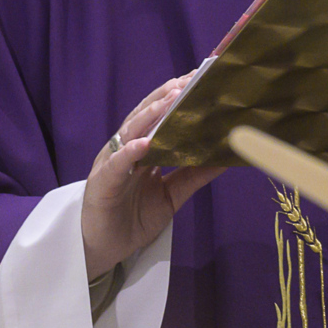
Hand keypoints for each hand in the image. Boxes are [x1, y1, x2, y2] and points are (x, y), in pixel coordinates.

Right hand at [83, 76, 226, 279]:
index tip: (199, 79)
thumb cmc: (133, 218)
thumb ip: (193, 175)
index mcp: (141, 149)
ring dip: (151, 113)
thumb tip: (225, 157)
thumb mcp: (171, 195)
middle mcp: (126, 149)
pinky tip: (144, 143)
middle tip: (190, 78)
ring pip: (131, 131)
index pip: (160, 116)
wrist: (103, 249)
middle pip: (145, 115)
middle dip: (166, 96)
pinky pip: (117, 164)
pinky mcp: (103, 182)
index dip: (176, 98)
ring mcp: (112, 163)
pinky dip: (129, 152)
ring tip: (172, 98)